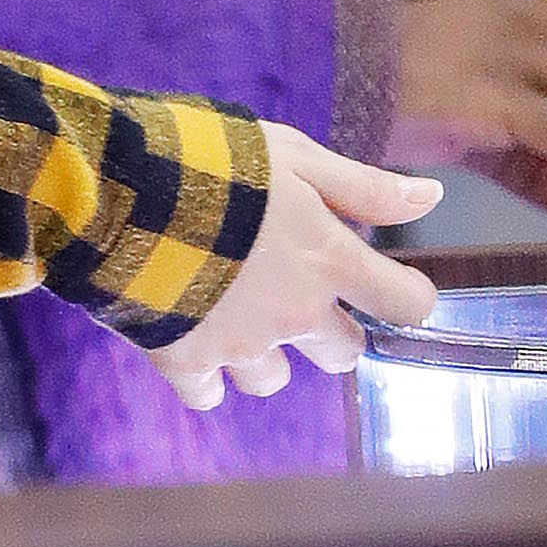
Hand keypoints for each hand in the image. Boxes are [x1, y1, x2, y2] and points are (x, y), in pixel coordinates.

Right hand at [151, 125, 438, 411]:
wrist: (114, 185)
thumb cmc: (208, 156)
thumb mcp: (290, 152)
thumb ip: (360, 184)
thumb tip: (432, 195)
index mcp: (328, 259)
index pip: (405, 303)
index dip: (408, 296)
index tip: (392, 286)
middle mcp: (295, 313)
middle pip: (343, 353)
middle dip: (328, 327)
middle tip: (290, 286)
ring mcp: (240, 344)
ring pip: (274, 378)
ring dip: (264, 350)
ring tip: (228, 304)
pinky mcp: (185, 360)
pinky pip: (210, 394)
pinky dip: (205, 373)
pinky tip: (188, 327)